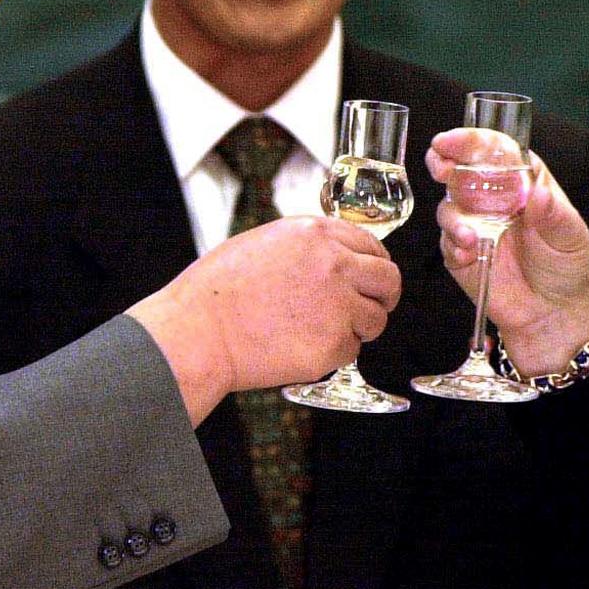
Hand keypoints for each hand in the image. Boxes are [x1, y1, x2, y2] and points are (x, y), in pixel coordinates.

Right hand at [128, 216, 400, 423]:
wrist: (199, 331)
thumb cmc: (218, 291)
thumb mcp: (266, 244)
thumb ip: (309, 248)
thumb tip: (339, 258)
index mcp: (316, 235)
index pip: (372, 246)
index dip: (373, 265)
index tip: (369, 279)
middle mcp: (335, 265)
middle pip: (388, 280)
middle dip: (383, 296)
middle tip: (371, 308)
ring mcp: (338, 306)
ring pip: (375, 319)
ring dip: (357, 328)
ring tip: (319, 331)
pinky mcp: (332, 345)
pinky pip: (351, 351)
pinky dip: (334, 354)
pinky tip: (301, 347)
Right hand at [427, 128, 588, 375]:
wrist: (555, 315)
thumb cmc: (568, 267)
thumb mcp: (570, 237)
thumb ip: (554, 215)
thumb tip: (538, 193)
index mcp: (523, 182)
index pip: (495, 151)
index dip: (472, 141)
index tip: (453, 140)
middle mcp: (494, 199)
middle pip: (462, 169)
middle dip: (445, 162)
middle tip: (440, 165)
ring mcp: (476, 225)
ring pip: (449, 206)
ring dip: (453, 216)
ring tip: (469, 235)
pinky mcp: (462, 254)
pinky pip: (447, 242)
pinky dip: (453, 243)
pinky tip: (468, 251)